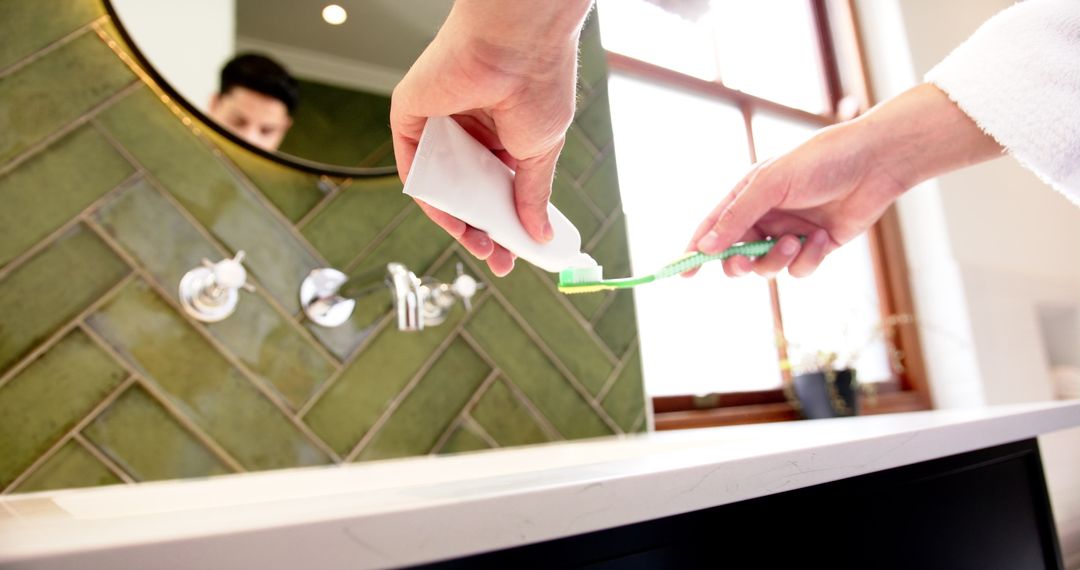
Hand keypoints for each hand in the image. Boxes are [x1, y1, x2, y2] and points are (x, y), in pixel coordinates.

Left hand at [390, 1, 591, 275]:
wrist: (515, 43)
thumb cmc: (538, 82)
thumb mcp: (541, 150)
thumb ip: (533, 194)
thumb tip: (541, 234)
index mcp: (503, 130)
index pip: (497, 186)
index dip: (506, 222)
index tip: (517, 253)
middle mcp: (469, 127)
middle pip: (468, 191)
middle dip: (483, 230)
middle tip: (498, 260)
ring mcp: (438, 123)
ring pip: (441, 185)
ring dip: (457, 222)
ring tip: (481, 246)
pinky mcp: (411, 115)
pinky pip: (414, 167)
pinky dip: (430, 198)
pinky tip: (453, 220)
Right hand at [687, 84, 1001, 277]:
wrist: (875, 163)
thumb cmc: (819, 162)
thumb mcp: (770, 185)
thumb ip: (736, 217)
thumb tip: (705, 248)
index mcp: (748, 196)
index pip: (713, 228)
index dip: (696, 251)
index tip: (682, 272)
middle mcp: (766, 217)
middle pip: (736, 255)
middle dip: (738, 262)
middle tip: (744, 261)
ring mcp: (790, 233)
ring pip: (767, 267)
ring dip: (777, 260)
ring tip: (797, 242)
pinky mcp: (817, 248)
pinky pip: (799, 270)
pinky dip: (808, 259)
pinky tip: (823, 238)